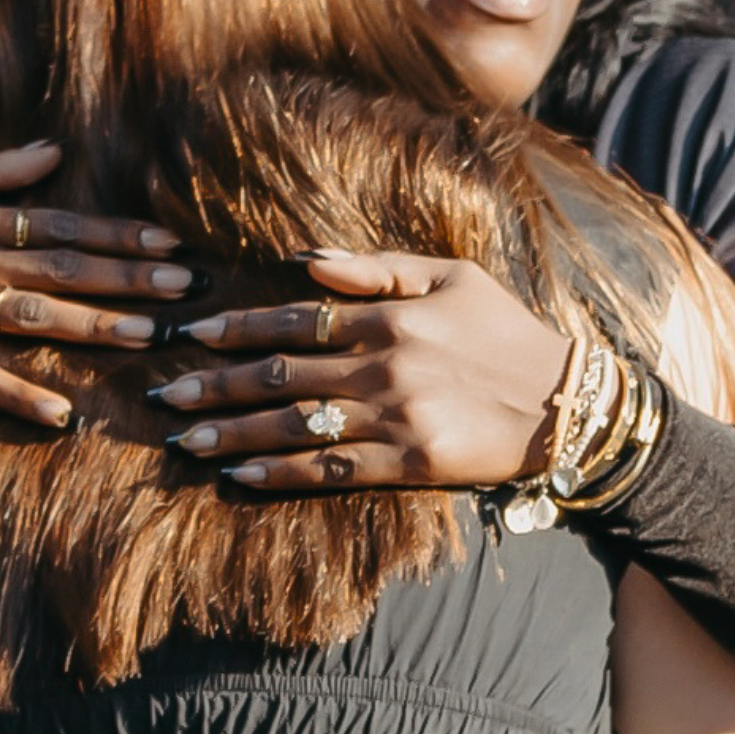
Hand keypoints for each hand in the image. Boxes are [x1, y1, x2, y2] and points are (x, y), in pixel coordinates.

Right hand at [0, 142, 197, 426]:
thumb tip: (54, 151)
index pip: (55, 223)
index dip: (114, 233)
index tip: (169, 243)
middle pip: (57, 267)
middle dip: (125, 276)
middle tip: (183, 289)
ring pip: (31, 317)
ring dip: (92, 326)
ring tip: (147, 336)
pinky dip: (18, 398)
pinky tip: (61, 416)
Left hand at [155, 250, 571, 489]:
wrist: (568, 403)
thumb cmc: (507, 332)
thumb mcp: (452, 276)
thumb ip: (377, 266)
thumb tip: (304, 259)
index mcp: (390, 315)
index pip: (295, 318)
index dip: (237, 328)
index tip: (191, 336)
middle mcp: (385, 364)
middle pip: (281, 375)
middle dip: (217, 385)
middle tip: (166, 395)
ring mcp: (395, 417)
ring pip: (295, 425)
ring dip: (233, 433)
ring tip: (186, 439)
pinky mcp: (410, 463)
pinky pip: (330, 469)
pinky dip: (280, 472)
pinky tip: (240, 474)